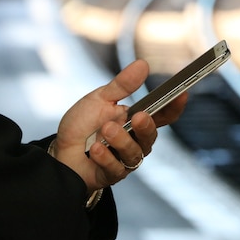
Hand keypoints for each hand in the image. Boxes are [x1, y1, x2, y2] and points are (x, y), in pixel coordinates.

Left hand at [55, 60, 186, 193]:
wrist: (58, 151)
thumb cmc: (82, 125)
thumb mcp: (100, 99)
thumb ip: (122, 85)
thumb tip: (143, 65)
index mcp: (136, 121)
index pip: (163, 116)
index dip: (174, 106)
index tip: (181, 93)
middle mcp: (135, 141)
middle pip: (151, 137)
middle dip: (146, 127)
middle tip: (138, 116)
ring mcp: (124, 160)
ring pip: (134, 154)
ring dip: (121, 141)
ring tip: (105, 130)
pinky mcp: (111, 175)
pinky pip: (116, 169)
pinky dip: (105, 158)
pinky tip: (95, 150)